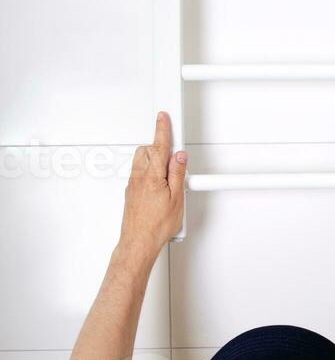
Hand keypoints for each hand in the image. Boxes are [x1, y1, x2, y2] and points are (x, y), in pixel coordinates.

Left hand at [118, 112, 186, 266]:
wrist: (138, 242)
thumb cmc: (156, 226)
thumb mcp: (176, 199)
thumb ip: (177, 174)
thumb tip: (179, 156)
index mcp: (152, 176)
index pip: (159, 146)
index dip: (162, 129)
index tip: (163, 117)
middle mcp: (139, 177)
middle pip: (147, 151)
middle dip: (158, 147)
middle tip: (173, 153)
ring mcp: (133, 185)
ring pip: (141, 161)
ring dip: (153, 159)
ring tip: (168, 170)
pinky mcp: (131, 193)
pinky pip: (139, 174)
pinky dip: (148, 172)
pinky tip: (159, 184)